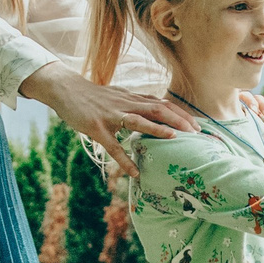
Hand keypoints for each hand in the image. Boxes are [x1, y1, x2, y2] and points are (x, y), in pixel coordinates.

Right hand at [21, 64, 191, 177]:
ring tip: (175, 139)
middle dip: (179, 119)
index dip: (181, 113)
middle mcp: (126, 104)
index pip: (162, 103)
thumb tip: (154, 112)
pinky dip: (124, 159)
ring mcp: (111, 115)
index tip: (198, 125)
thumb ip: (135, 104)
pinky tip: (134, 173)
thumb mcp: (118, 97)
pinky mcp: (96, 128)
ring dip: (158, 129)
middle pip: (158, 108)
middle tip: (196, 133)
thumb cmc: (93, 97)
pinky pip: (112, 146)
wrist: (65, 89)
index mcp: (132, 99)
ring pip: (139, 120)